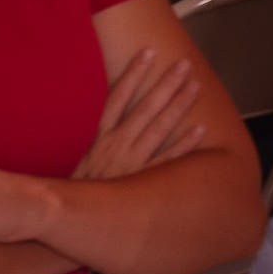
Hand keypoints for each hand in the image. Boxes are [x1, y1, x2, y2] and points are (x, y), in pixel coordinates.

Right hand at [71, 50, 207, 181]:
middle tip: (184, 64)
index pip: (117, 98)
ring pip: (159, 128)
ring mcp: (132, 162)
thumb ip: (99, 139)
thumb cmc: (80, 190)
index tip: (147, 53)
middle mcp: (117, 145)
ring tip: (195, 86)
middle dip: (165, 84)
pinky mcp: (144, 181)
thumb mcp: (82, 159)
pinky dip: (184, 145)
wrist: (71, 221)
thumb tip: (114, 115)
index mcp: (100, 138)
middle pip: (145, 108)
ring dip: (179, 106)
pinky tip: (201, 129)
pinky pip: (169, 160)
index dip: (132, 74)